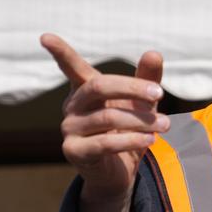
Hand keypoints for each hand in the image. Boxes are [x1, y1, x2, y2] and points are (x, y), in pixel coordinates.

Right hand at [41, 33, 166, 211]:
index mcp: (85, 91)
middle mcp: (72, 106)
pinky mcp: (74, 151)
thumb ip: (147, 81)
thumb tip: (154, 53)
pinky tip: (151, 140)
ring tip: (166, 125)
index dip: (60, 52)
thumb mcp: (142, 105)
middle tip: (160, 93)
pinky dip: (131, 140)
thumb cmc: (128, 131)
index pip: (71, 67)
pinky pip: (104, 143)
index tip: (45, 37)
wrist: (119, 174)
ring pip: (107, 117)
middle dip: (132, 88)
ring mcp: (70, 129)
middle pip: (99, 87)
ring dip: (141, 121)